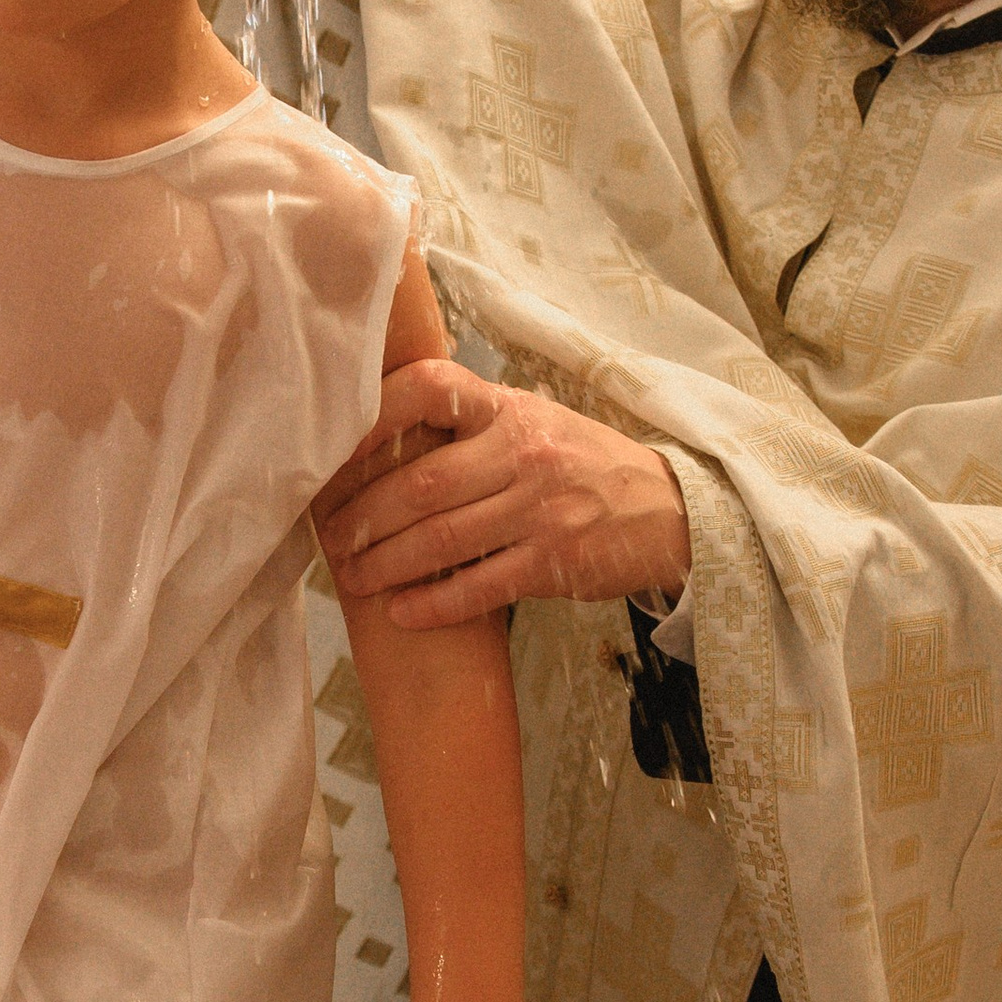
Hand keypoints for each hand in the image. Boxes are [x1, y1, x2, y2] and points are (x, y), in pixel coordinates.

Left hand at [319, 360, 689, 627]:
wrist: (670, 511)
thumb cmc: (582, 463)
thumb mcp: (534, 421)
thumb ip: (470, 424)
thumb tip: (380, 435)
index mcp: (509, 409)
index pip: (429, 388)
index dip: (375, 416)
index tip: (337, 448)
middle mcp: (524, 452)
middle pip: (421, 483)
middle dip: (364, 517)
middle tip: (331, 539)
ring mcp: (541, 510)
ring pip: (442, 540)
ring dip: (387, 564)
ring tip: (353, 579)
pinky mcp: (555, 563)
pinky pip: (480, 588)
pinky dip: (434, 605)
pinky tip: (401, 614)